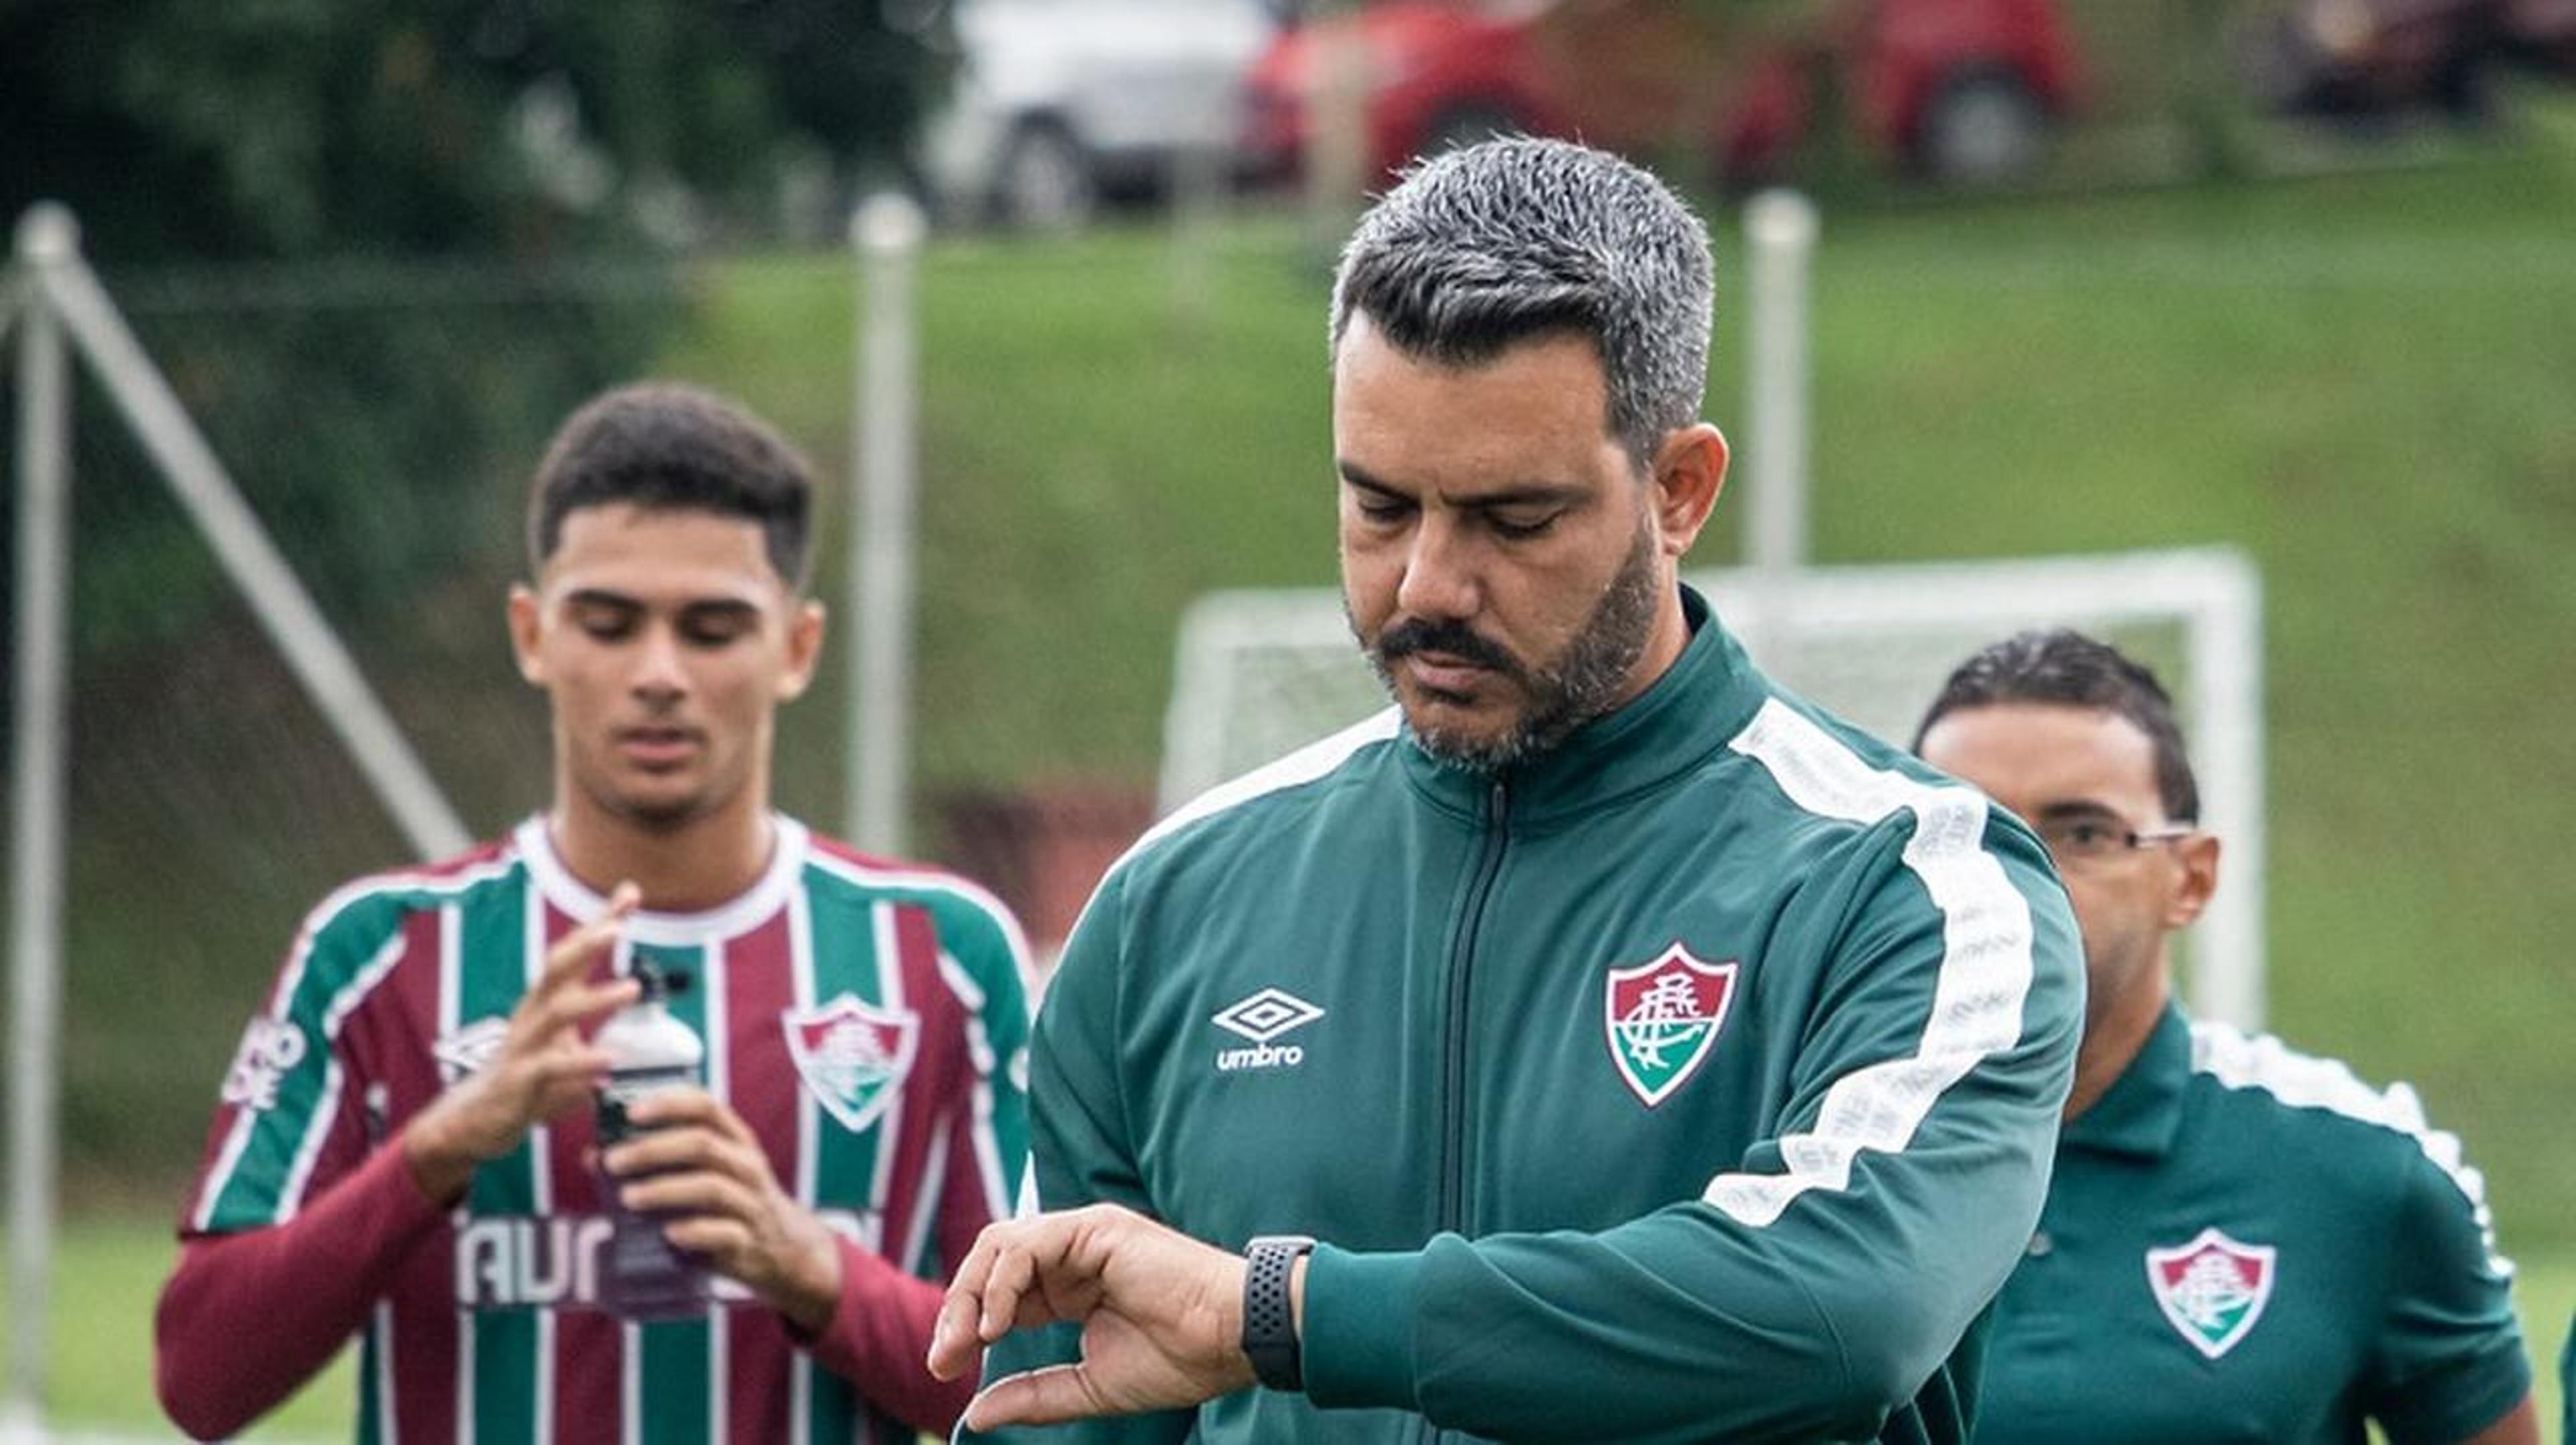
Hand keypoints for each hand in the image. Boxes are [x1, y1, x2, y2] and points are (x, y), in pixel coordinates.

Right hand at [402, 883, 641, 1202]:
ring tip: (633, 989)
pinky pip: (551, 1067)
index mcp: (544, 1004)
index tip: (630, 891)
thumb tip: (625, 1052)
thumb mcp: (562, 1059)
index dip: (600, 922)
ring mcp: (523, 1047)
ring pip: (557, 1012)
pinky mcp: (519, 1082)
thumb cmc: (521, 1086)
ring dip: (596, 998)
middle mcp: (532, 1017)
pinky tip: (610, 1060)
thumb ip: (590, 1050)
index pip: (573, 953)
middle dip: (587, 942)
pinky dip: (582, 1061)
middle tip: (619, 924)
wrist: (471, 1126)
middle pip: (558, 968)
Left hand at [602, 1087, 843, 1330]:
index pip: (706, 1106)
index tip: (631, 1112)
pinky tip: (668, 1234)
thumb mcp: (701, 1172)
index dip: (669, 1104)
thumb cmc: (726, 1201)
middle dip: (653, 1149)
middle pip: (702, 1144)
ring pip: (710, 1187)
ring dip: (664, 1189)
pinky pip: (723, 1232)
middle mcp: (746, 1164)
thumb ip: (654, 1161)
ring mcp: (750, 1201)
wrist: (780, 1247)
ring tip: (627, 1198)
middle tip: (613, 1161)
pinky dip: (694, 1231)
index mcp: (734, 1139)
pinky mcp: (747, 1239)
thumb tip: (594, 1155)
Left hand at [927, 1204, 1255, 1429]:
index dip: (966, 1326)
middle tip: (943, 1358)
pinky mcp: (1096, 1229)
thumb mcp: (1089, 1386)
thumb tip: (974, 1416)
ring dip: (972, 1293)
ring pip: (1001, 1245)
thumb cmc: (1180, 1360)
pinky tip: (1000, 1323)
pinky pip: (1028, 1243)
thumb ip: (1034, 1395)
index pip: (1000, 1293)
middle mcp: (1073, 1255)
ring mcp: (1084, 1236)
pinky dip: (1003, 1280)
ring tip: (967, 1342)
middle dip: (957, 1308)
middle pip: (990, 1263)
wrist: (1232, 1340)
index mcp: (1071, 1287)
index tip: (946, 1369)